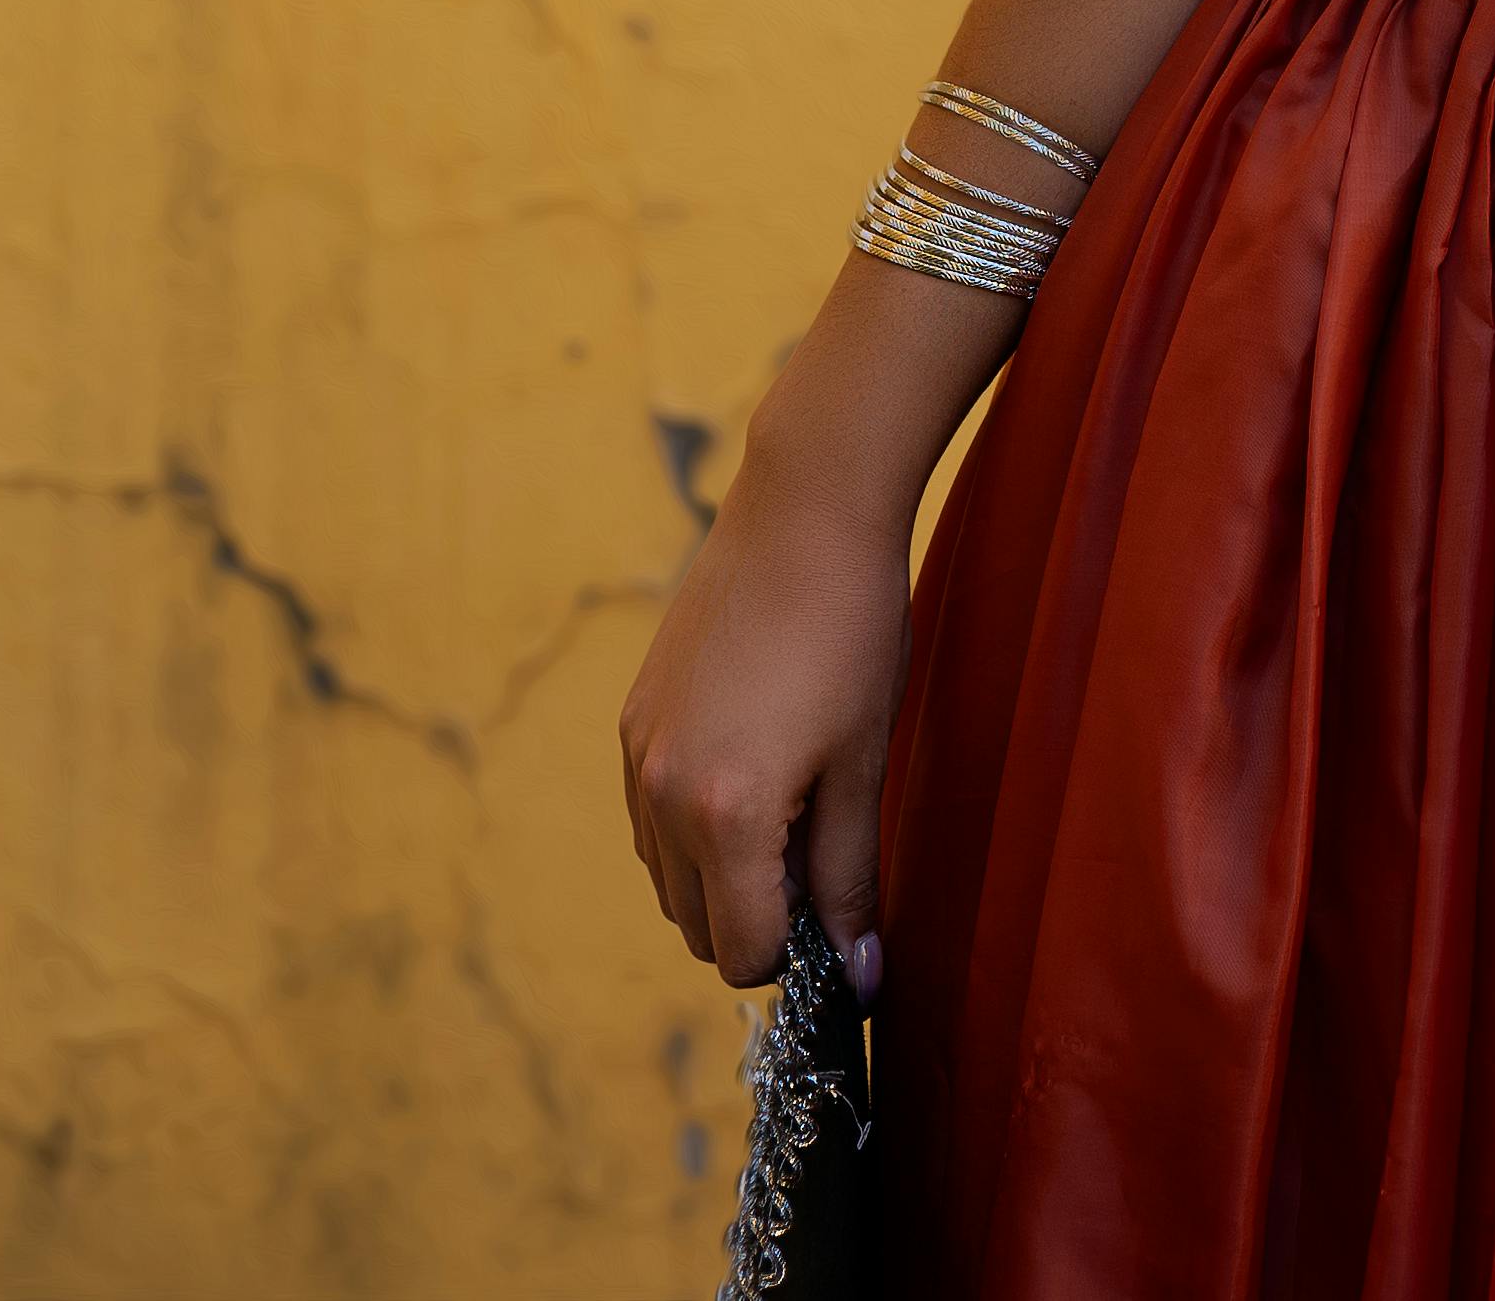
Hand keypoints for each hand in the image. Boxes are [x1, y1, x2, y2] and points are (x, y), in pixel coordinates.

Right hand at [616, 439, 913, 989]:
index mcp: (725, 815)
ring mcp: (636, 758)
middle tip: (823, 852)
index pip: (743, 953)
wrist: (802, 518)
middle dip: (758, 917)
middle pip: (697, 927)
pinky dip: (694, 827)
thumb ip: (851, 876)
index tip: (838, 910)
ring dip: (723, 876)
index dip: (799, 951)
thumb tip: (858, 976)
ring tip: (794, 803)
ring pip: (668, 879)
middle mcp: (661, 796)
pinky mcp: (630, 724)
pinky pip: (651, 820)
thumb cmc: (852, 634)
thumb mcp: (864, 764)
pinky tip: (755, 767)